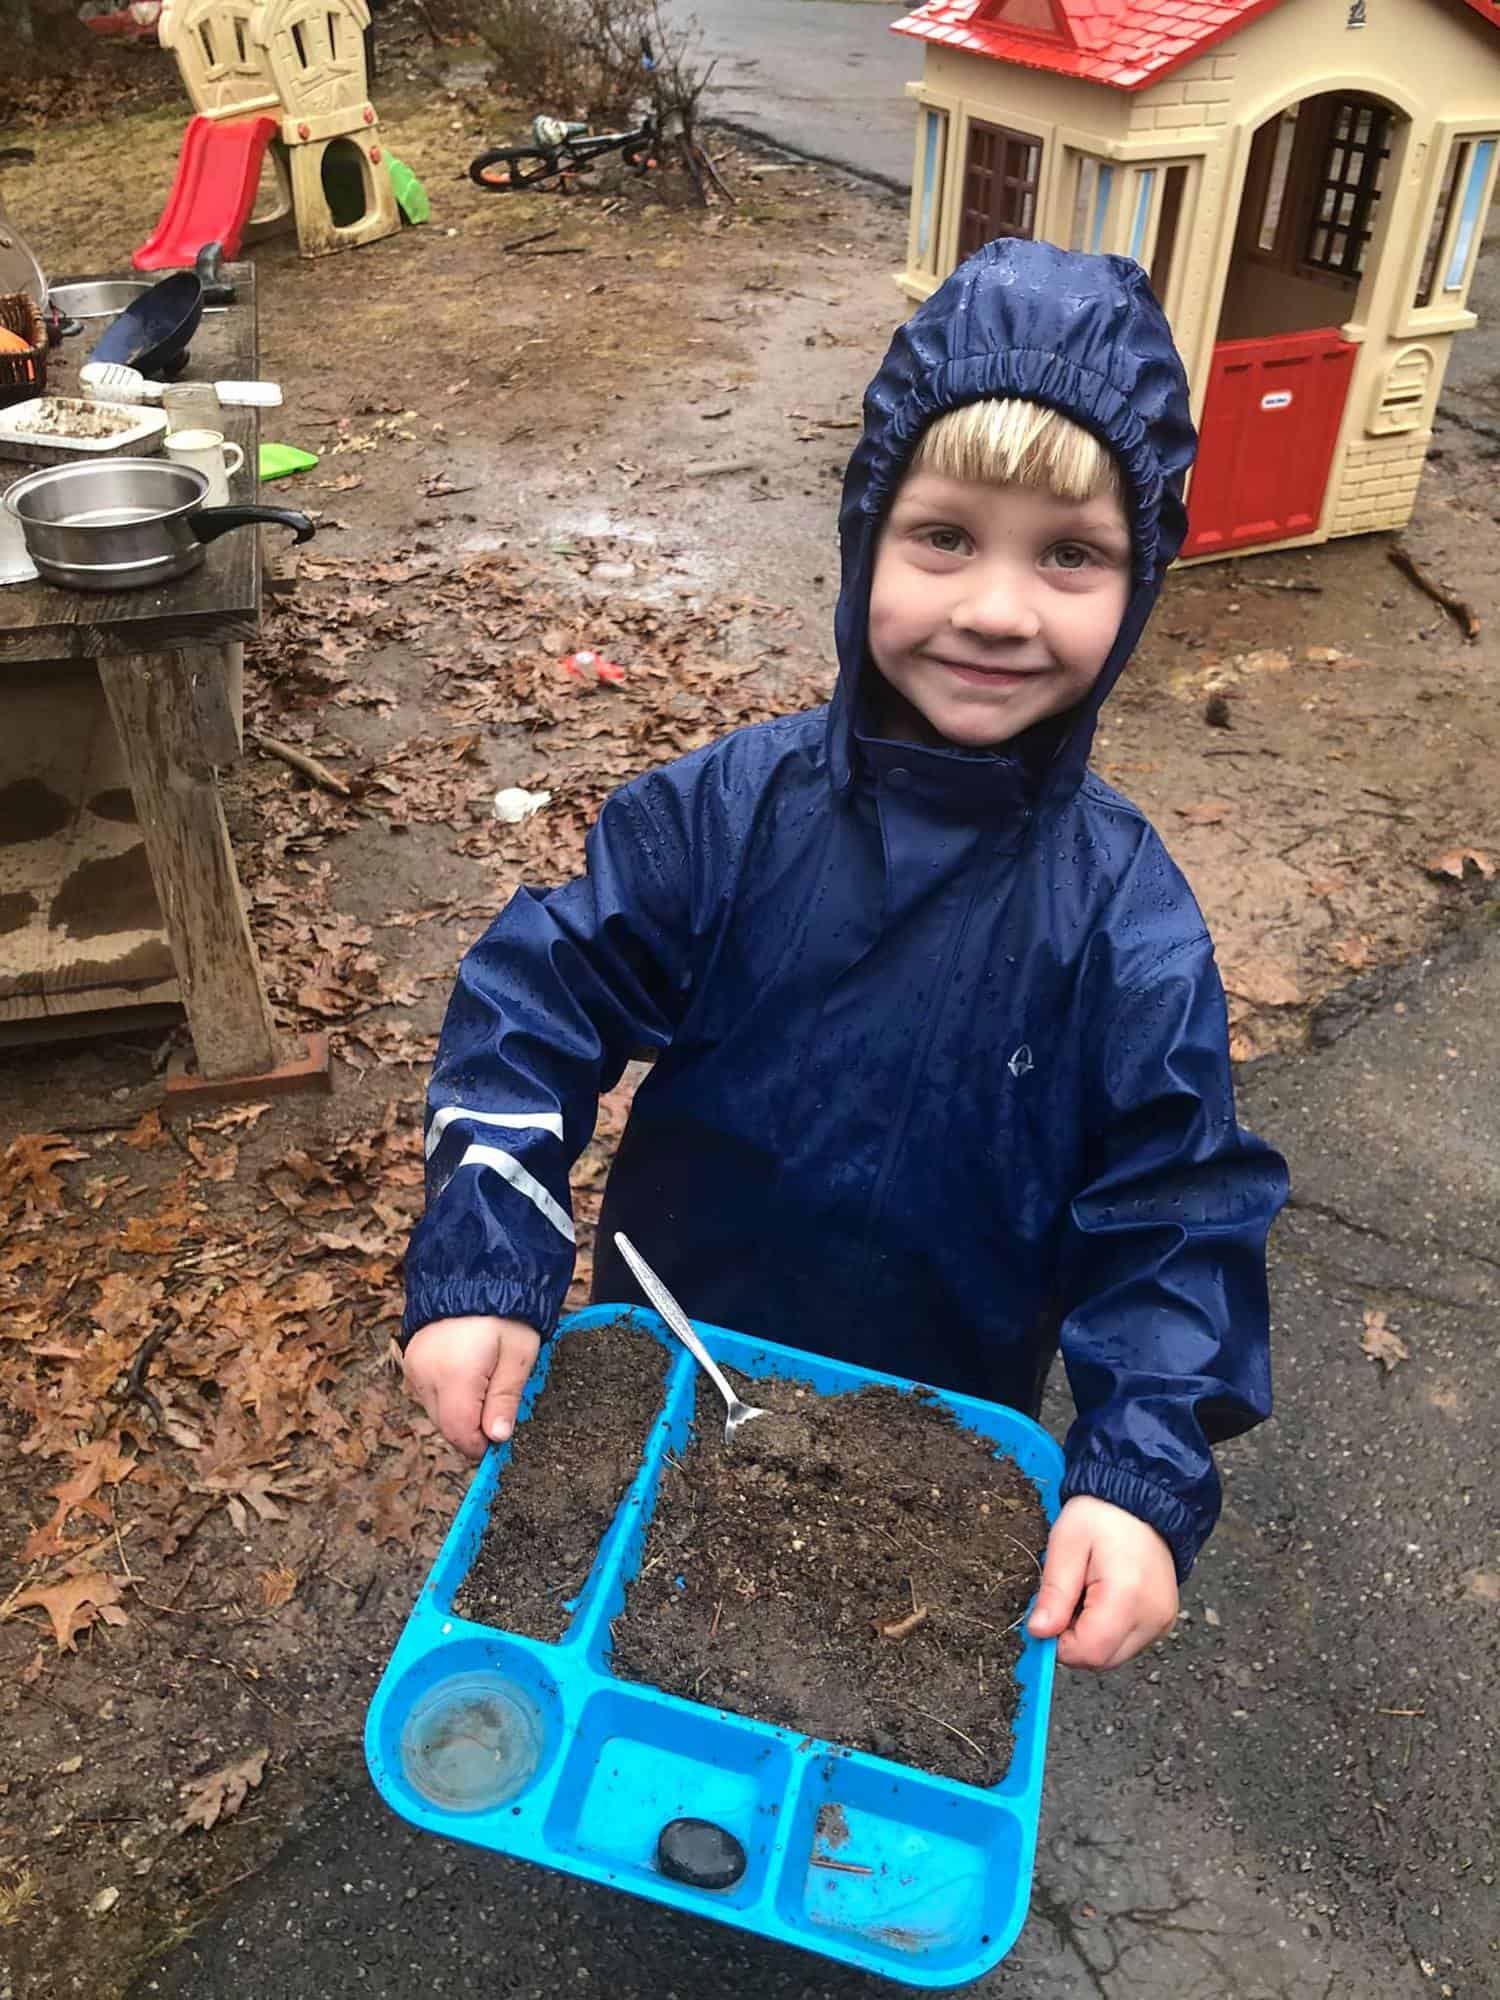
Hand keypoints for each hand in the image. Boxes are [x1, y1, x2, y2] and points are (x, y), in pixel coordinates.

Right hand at [402, 1315, 540, 1461]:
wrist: (475, 1275)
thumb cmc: (504, 1312)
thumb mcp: (520, 1355)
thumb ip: (506, 1398)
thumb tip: (498, 1437)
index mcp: (454, 1375)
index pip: (460, 1434)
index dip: (482, 1444)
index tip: (501, 1437)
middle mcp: (426, 1375)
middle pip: (447, 1427)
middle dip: (474, 1427)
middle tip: (499, 1405)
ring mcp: (414, 1369)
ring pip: (436, 1413)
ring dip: (461, 1411)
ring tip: (486, 1380)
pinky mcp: (410, 1362)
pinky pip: (428, 1394)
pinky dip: (448, 1394)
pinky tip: (468, 1373)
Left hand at [1026, 1495, 1177, 1669]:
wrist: (1140, 1500)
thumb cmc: (1102, 1516)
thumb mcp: (1066, 1545)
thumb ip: (1053, 1593)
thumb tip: (1039, 1633)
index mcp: (1127, 1597)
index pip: (1088, 1652)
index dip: (1059, 1642)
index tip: (1049, 1614)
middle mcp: (1152, 1617)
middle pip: (1102, 1660)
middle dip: (1074, 1640)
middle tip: (1068, 1599)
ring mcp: (1162, 1622)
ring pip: (1113, 1656)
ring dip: (1091, 1637)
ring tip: (1087, 1594)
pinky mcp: (1164, 1621)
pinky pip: (1127, 1644)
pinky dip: (1108, 1632)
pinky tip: (1104, 1600)